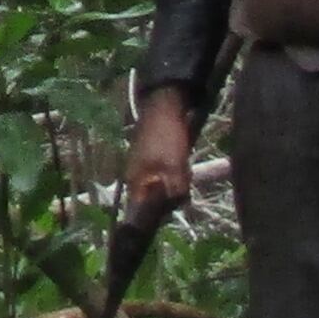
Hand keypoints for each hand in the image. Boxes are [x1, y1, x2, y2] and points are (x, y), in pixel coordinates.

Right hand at [125, 90, 196, 223]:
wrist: (164, 106)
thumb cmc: (166, 138)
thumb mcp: (174, 167)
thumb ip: (175, 190)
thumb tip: (179, 206)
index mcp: (134, 181)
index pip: (143, 209)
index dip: (159, 211)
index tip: (175, 204)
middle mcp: (136, 176)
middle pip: (156, 197)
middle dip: (173, 192)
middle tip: (182, 178)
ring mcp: (145, 166)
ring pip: (165, 184)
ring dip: (178, 179)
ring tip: (183, 165)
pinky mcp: (154, 157)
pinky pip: (167, 172)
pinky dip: (177, 169)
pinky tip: (183, 158)